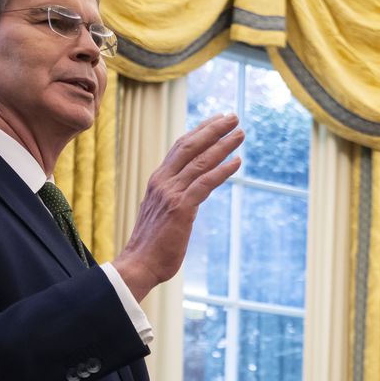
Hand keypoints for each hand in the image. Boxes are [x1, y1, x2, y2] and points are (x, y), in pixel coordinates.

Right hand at [113, 114, 242, 298]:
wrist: (139, 264)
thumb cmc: (152, 244)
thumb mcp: (162, 212)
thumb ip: (173, 198)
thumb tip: (188, 194)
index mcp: (157, 180)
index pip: (180, 147)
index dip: (199, 131)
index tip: (216, 120)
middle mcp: (162, 181)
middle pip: (190, 146)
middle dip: (213, 129)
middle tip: (233, 116)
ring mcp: (171, 193)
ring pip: (200, 161)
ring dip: (223, 145)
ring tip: (240, 133)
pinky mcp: (181, 208)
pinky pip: (205, 183)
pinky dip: (223, 170)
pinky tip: (237, 161)